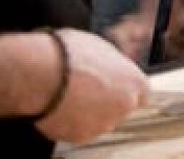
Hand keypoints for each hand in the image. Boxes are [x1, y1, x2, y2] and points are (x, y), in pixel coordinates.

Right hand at [35, 28, 149, 143]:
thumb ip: (112, 63)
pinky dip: (69, 122)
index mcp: (135, 82)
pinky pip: (77, 130)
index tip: (113, 87)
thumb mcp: (100, 47)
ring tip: (67, 97)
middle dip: (106, 102)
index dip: (125, 90)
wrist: (41, 74)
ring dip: (88, 113)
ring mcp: (103, 123)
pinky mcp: (80, 136)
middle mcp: (125, 106)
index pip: (141, 94)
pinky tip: (57, 107)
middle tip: (86, 91)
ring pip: (99, 121)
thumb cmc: (69, 54)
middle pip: (120, 108)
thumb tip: (108, 65)